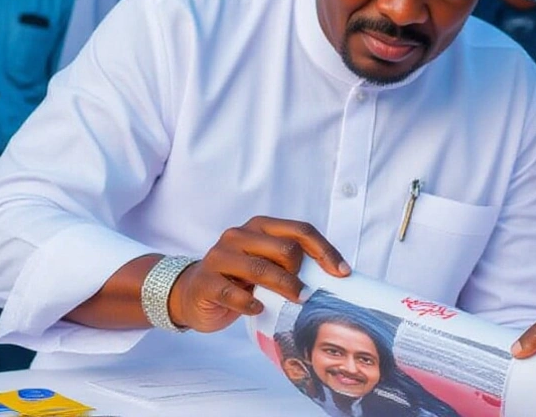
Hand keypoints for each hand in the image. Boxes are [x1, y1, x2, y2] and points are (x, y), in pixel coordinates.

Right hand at [167, 216, 349, 332]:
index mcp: (260, 226)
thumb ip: (289, 263)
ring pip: (261, 268)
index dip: (325, 251)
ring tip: (296, 301)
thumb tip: (334, 276)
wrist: (192, 293)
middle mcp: (239, 236)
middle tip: (305, 293)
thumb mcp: (265, 264)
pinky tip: (258, 309)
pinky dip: (250, 303)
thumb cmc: (239, 279)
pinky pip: (233, 292)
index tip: (343, 272)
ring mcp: (220, 257)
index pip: (300, 230)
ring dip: (284, 287)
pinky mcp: (206, 281)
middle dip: (301, 272)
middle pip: (284, 248)